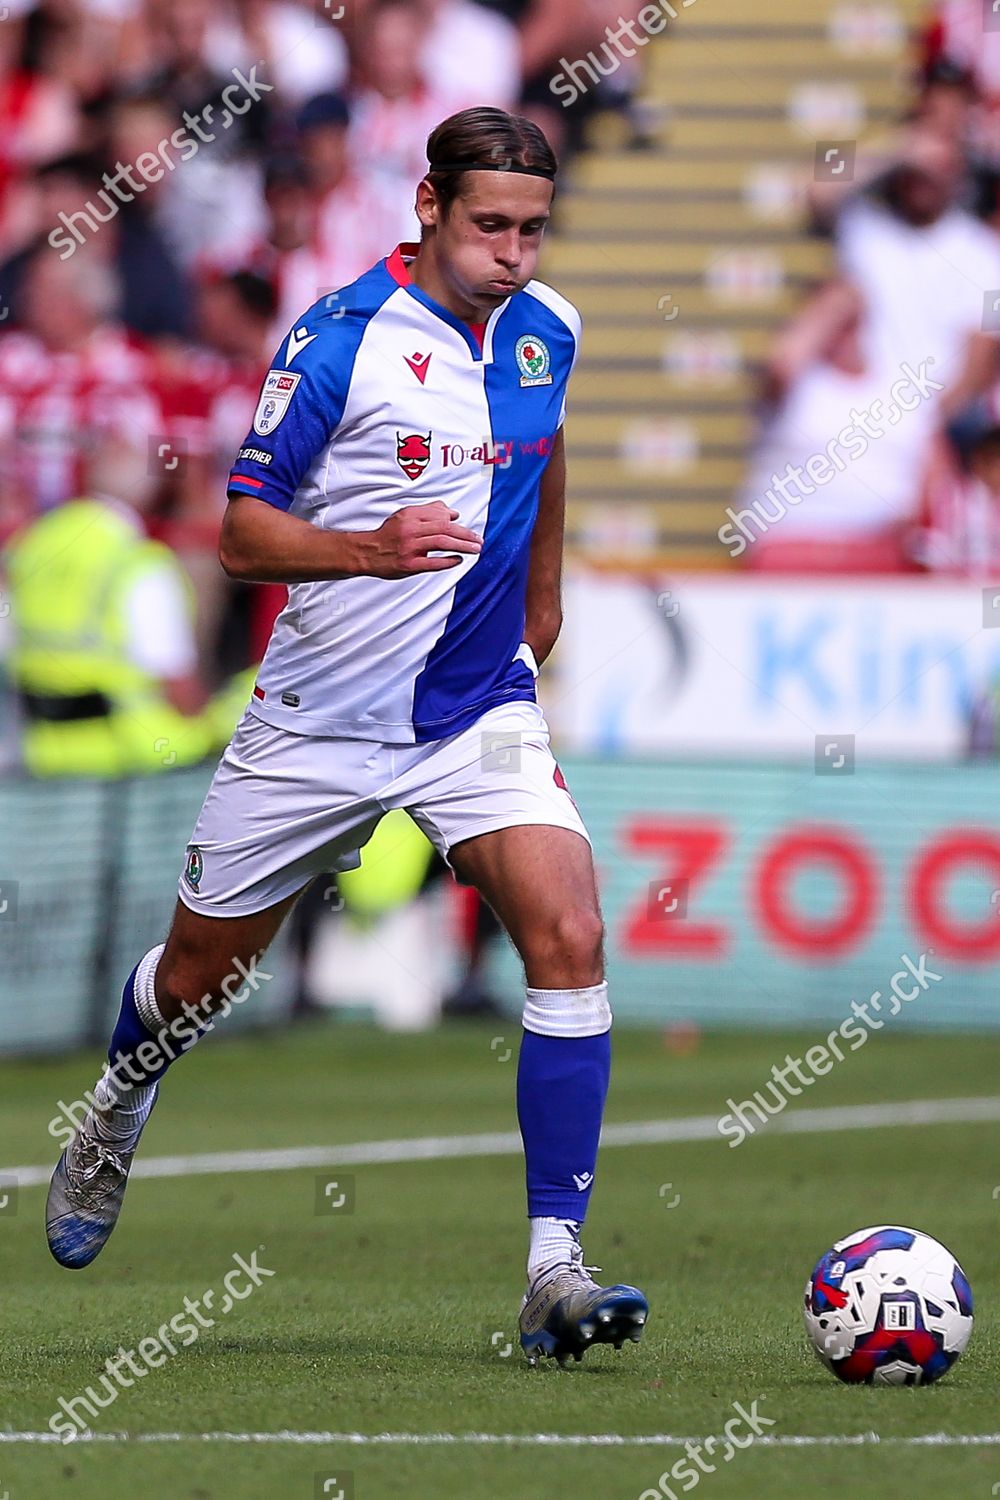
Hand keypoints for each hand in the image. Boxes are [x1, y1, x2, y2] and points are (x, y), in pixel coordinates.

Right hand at [361, 502, 482, 577]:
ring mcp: (410, 547)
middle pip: (445, 528)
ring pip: (442, 542)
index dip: (455, 520)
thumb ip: (427, 512)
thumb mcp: (404, 516)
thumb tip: (450, 511)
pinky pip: (433, 562)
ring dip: (462, 545)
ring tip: (475, 548)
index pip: (439, 514)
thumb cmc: (388, 535)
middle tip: (478, 539)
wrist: (367, 552)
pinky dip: (449, 560)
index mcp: (410, 516)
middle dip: (465, 533)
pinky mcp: (410, 564)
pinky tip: (458, 559)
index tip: (465, 525)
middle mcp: (410, 530)